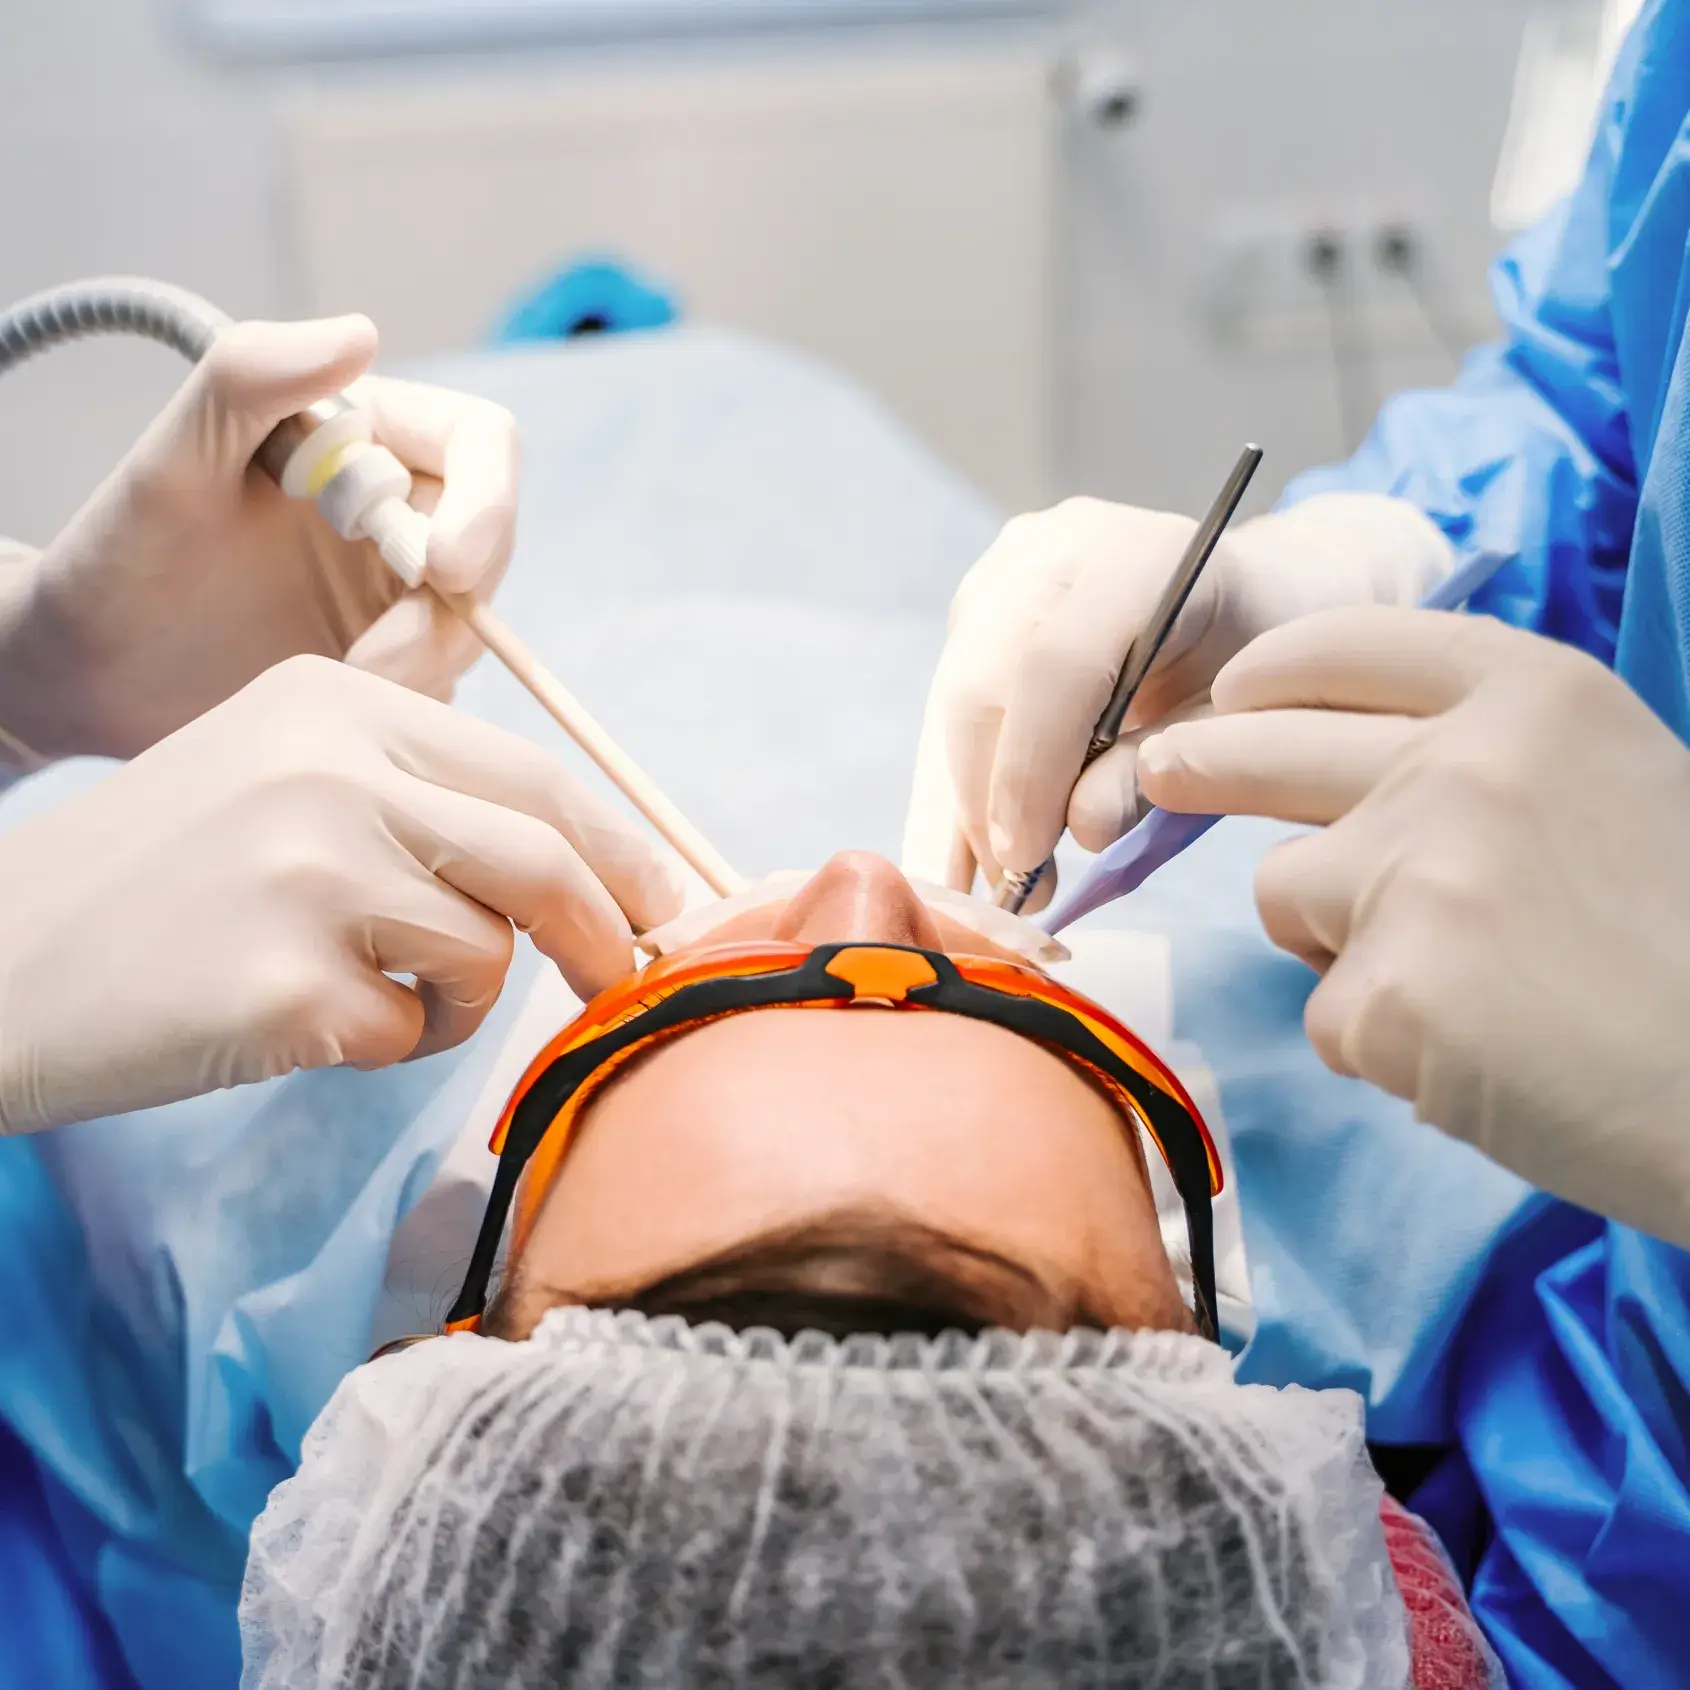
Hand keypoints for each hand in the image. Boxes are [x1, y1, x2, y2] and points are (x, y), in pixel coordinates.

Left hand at [0, 315, 517, 761]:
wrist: (89, 670)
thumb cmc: (119, 554)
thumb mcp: (173, 459)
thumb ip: (251, 378)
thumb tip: (360, 332)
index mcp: (360, 435)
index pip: (481, 446)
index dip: (488, 504)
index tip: (445, 570)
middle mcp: (394, 507)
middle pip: (490, 545)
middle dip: (447, 610)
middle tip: (372, 659)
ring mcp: (397, 589)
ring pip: (472, 625)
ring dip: (423, 664)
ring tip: (337, 682)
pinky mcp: (392, 659)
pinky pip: (443, 683)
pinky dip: (407, 699)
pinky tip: (334, 701)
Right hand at [0, 657, 683, 1135]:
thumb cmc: (156, 881)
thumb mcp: (276, 770)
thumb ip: (414, 783)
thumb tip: (585, 850)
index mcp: (338, 705)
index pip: (537, 777)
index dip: (621, 848)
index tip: (661, 900)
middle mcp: (330, 771)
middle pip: (543, 858)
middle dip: (608, 931)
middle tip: (626, 977)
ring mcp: (308, 875)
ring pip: (488, 953)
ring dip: (464, 1000)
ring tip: (381, 997)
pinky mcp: (283, 985)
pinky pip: (412, 1035)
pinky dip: (389, 1047)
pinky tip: (308, 1025)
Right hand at [900, 492, 1451, 905]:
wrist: (1249, 598)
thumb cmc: (1249, 667)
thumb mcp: (1226, 727)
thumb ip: (1154, 772)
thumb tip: (1077, 830)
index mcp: (1138, 557)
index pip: (1057, 665)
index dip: (1031, 770)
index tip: (1025, 859)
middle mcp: (1056, 547)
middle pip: (984, 683)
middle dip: (987, 799)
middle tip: (1012, 890)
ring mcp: (1007, 569)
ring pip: (952, 699)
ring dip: (964, 801)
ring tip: (996, 883)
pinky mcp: (979, 602)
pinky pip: (950, 703)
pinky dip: (960, 782)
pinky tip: (971, 852)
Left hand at [1138, 606, 1689, 1245]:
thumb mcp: (1619, 785)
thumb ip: (1492, 760)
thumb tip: (1349, 776)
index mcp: (1535, 695)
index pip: (1352, 647)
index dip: (1275, 669)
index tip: (1234, 690)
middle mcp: (1460, 765)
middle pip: (1263, 747)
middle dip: (1197, 760)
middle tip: (1161, 770)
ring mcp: (1413, 875)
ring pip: (1281, 890)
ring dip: (1331, 937)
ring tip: (1458, 982)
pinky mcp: (1386, 993)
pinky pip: (1326, 1012)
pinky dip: (1379, 1042)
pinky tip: (1476, 1058)